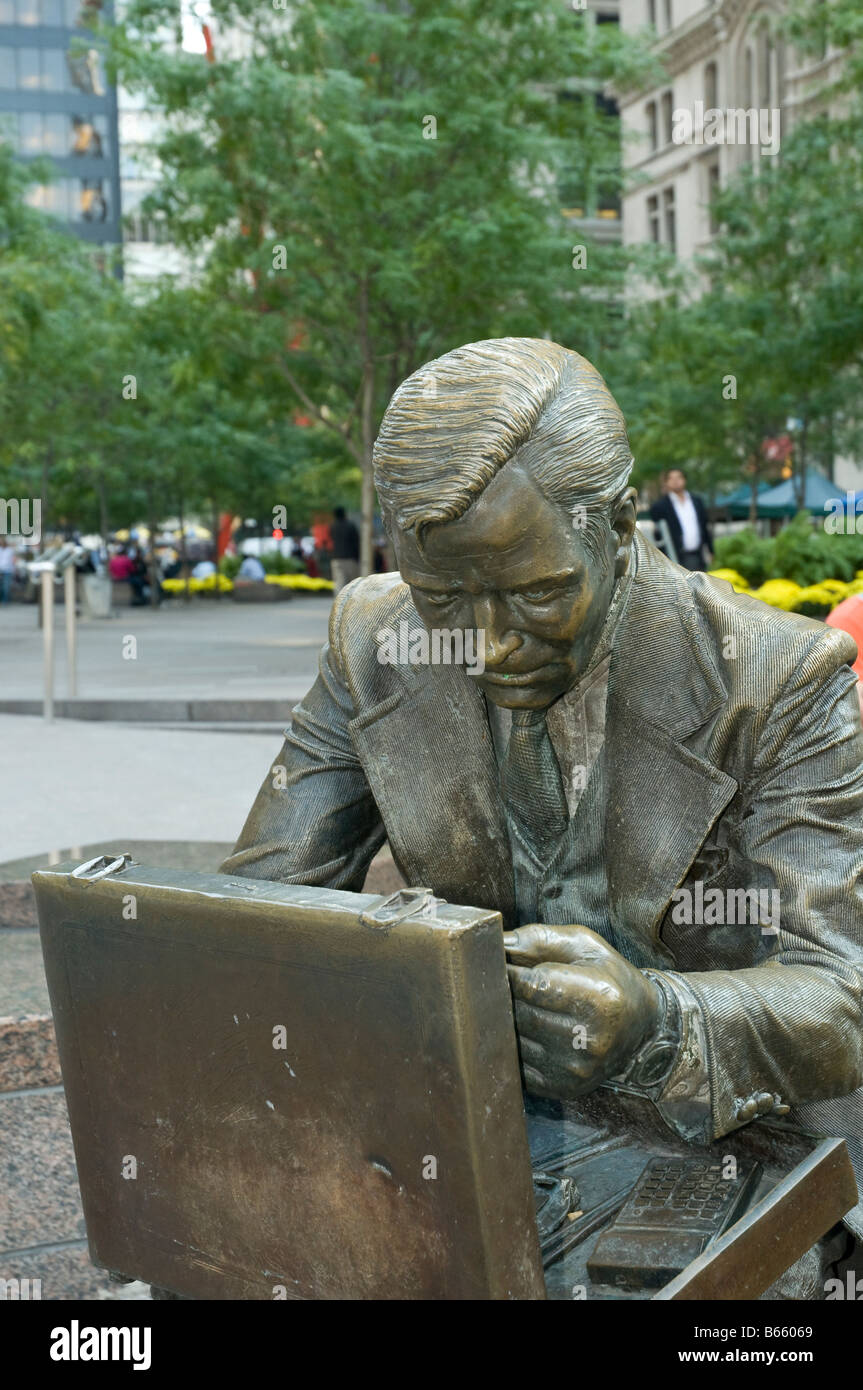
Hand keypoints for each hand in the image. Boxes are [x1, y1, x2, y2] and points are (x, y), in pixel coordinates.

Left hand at [504, 922, 662, 1099]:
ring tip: (516, 1005)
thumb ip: (538, 939)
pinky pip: (519, 1065)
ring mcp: (577, 1070)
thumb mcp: (583, 945)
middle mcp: (590, 1040)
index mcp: (599, 999)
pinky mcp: (564, 1088)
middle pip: (520, 1014)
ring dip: (506, 1022)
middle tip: (499, 982)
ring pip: (515, 1041)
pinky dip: (514, 1046)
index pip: (533, 986)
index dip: (508, 972)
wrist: (642, 1026)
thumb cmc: (608, 977)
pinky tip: (526, 1031)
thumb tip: (494, 943)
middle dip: (503, 995)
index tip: (498, 963)